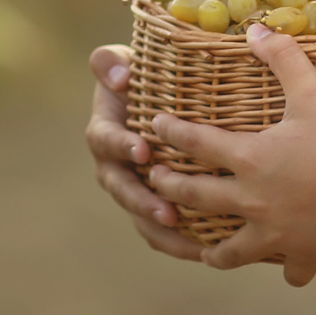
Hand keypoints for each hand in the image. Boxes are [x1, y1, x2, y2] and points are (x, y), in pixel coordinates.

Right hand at [86, 45, 203, 260]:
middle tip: (166, 211)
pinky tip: (210, 252)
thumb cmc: (140, 78)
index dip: (121, 147)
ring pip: (142, 219)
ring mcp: (134, 190)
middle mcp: (115, 167)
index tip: (142, 150)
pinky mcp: (154, 207)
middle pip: (123, 190)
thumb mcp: (120, 63)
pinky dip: (182, 243)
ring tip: (192, 245)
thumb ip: (109, 62)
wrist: (154, 100)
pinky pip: (163, 232)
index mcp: (105, 133)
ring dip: (164, 232)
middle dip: (143, 203)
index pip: (106, 141)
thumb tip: (120, 76)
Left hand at [146, 25, 315, 285]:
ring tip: (202, 249)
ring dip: (214, 250)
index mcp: (251, 158)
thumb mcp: (313, 91)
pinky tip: (288, 270)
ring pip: (232, 251)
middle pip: (198, 196)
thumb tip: (254, 27)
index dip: (172, 132)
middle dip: (171, 188)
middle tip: (155, 183)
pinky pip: (291, 270)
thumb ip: (282, 57)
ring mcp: (278, 234)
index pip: (196, 143)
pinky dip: (289, 270)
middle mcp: (254, 200)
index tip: (154, 126)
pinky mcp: (305, 254)